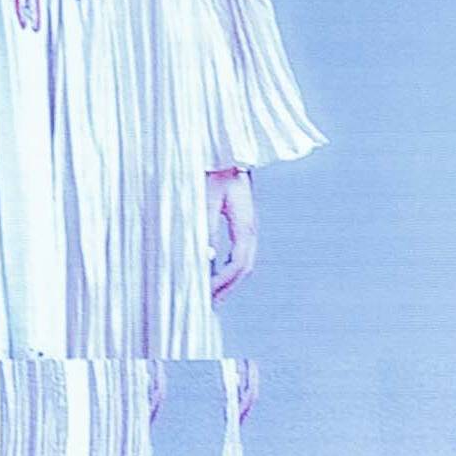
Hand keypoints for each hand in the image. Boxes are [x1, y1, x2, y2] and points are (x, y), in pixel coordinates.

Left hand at [206, 165, 257, 296]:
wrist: (229, 151)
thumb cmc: (215, 171)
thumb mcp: (206, 199)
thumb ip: (206, 228)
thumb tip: (204, 257)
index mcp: (245, 225)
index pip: (237, 263)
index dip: (222, 281)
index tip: (204, 292)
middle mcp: (251, 229)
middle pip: (245, 268)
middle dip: (227, 287)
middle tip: (209, 304)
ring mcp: (249, 227)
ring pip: (245, 262)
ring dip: (229, 280)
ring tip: (213, 294)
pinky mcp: (243, 223)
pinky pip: (241, 253)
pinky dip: (229, 267)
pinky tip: (215, 271)